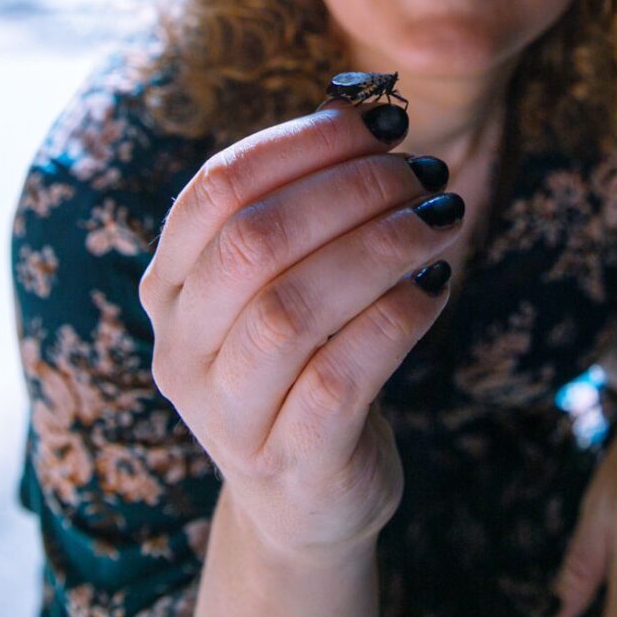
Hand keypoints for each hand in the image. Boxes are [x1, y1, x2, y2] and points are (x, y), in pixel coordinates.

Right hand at [140, 98, 460, 559]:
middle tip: (423, 172)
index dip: (302, 144)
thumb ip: (316, 212)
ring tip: (444, 216)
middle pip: (252, 243)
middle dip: (349, 192)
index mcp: (172, 288)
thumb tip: (381, 115)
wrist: (308, 500)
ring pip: (291, 311)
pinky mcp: (291, 461)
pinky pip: (339, 379)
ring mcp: (228, 413)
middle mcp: (182, 349)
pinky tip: (437, 284)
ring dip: (380, 248)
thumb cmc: (311, 364)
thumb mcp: (296, 285)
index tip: (383, 121)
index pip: (215, 191)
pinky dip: (395, 320)